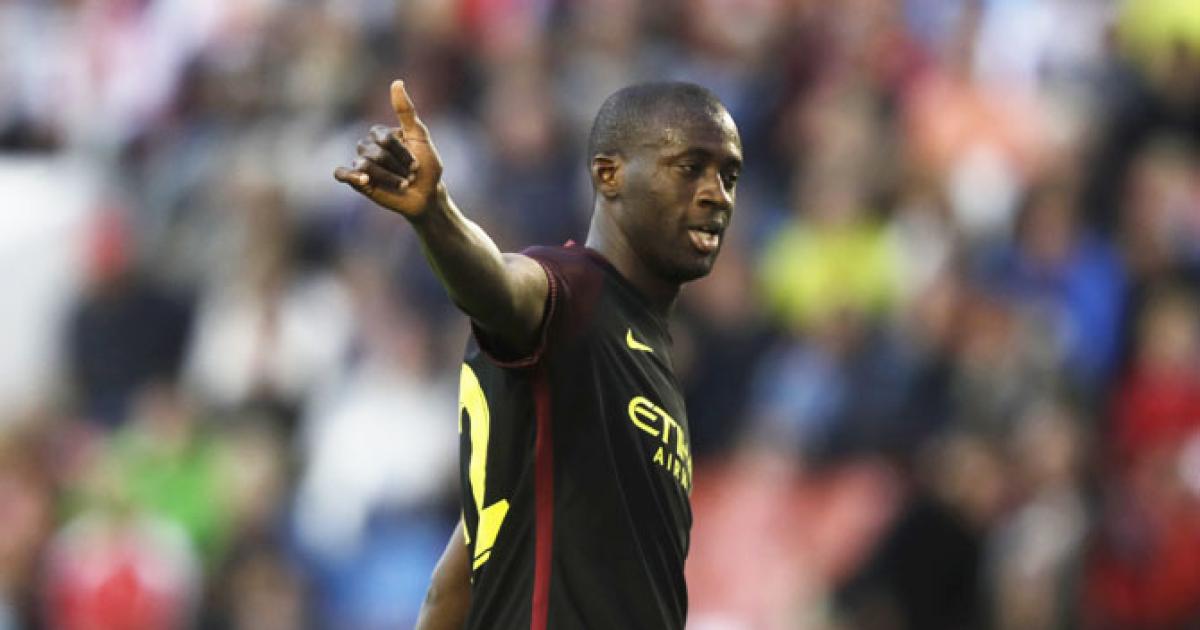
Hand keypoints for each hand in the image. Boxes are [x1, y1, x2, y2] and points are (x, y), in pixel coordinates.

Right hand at [334, 80, 443, 217]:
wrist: (427, 195)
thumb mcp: (420, 136)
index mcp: (381, 134)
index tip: (417, 163)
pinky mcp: (358, 181)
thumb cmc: (427, 166)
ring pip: (364, 165)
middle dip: (397, 166)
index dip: (401, 152)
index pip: (383, 137)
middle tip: (410, 175)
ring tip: (403, 183)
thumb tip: (397, 82)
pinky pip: (341, 173)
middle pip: (373, 152)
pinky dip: (351, 175)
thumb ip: (406, 111)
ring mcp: (362, 163)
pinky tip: (365, 180)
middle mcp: (369, 146)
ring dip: (389, 177)